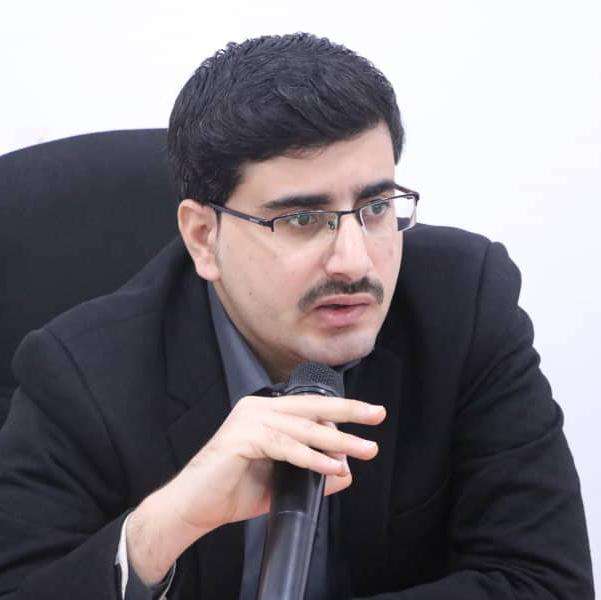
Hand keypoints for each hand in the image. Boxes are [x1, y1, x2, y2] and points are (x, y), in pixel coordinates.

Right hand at [127, 393, 384, 584]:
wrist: (194, 507)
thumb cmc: (234, 491)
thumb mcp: (282, 482)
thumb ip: (312, 473)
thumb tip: (346, 471)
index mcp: (266, 411)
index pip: (310, 405)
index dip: (342, 409)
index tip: (369, 415)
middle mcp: (257, 408)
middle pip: (311, 407)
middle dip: (348, 411)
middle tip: (377, 415)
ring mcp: (248, 420)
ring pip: (302, 428)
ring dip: (337, 441)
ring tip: (364, 450)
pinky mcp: (241, 438)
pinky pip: (285, 447)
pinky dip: (311, 457)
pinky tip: (332, 466)